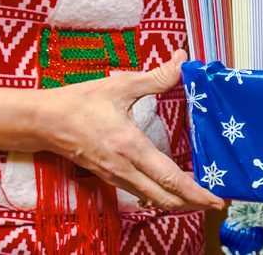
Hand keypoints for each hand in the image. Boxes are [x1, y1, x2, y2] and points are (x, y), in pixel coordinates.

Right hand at [34, 49, 223, 211]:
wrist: (44, 121)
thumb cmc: (81, 102)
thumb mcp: (120, 85)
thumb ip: (155, 77)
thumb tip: (182, 60)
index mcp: (130, 147)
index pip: (169, 178)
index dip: (195, 192)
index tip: (216, 199)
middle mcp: (124, 168)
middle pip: (165, 198)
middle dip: (193, 203)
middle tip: (218, 202)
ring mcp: (115, 176)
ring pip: (152, 199)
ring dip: (177, 201)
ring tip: (199, 196)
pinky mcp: (108, 176)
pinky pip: (140, 193)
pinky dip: (160, 195)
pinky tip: (170, 188)